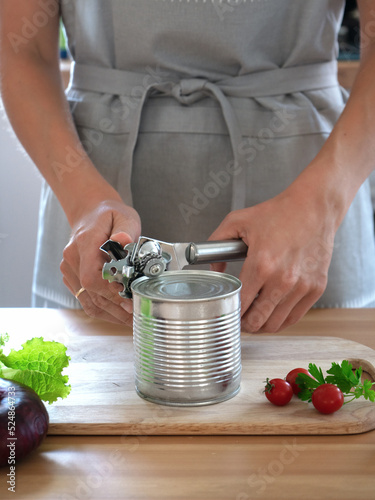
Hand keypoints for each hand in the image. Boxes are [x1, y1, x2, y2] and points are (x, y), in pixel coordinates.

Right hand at [60, 200, 140, 323]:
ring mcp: (69, 269)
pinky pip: (85, 299)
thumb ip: (125, 229)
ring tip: (130, 321)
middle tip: (137, 317)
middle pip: (91, 292)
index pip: (92, 276)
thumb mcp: (123, 216)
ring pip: (87, 300)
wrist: (90, 213)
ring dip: (110, 314)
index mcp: (85, 242)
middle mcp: (72, 258)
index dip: (110, 293)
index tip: (129, 302)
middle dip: (116, 308)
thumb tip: (123, 240)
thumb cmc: (109, 216)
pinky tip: (119, 314)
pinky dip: (102, 310)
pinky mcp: (71, 277)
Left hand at [209, 187, 335, 332]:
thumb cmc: (279, 213)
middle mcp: (283, 279)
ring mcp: (301, 286)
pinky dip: (280, 321)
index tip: (225, 313)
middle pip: (257, 320)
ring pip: (275, 324)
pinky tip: (271, 315)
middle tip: (237, 320)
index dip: (230, 312)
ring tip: (253, 319)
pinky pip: (294, 318)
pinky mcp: (316, 288)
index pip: (240, 303)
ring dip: (261, 325)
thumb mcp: (237, 221)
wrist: (314, 208)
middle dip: (243, 324)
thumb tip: (214, 270)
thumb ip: (216, 244)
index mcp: (261, 264)